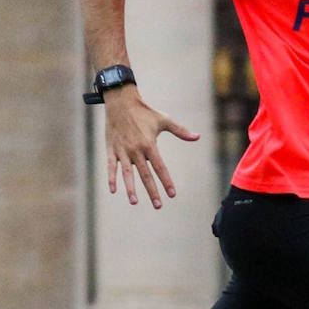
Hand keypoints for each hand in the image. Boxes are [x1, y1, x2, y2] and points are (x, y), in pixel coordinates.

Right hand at [104, 88, 199, 208]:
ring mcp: (123, 151)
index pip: (160, 168)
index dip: (166, 181)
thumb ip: (180, 131)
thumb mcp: (164, 120)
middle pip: (145, 175)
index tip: (172, 194)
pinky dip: (111, 178)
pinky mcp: (111, 150)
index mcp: (149, 145)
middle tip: (158, 205)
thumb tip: (198, 137)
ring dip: (130, 189)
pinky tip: (113, 191)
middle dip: (152, 191)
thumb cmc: (145, 112)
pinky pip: (111, 167)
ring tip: (134, 202)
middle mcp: (136, 150)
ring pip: (127, 174)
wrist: (121, 102)